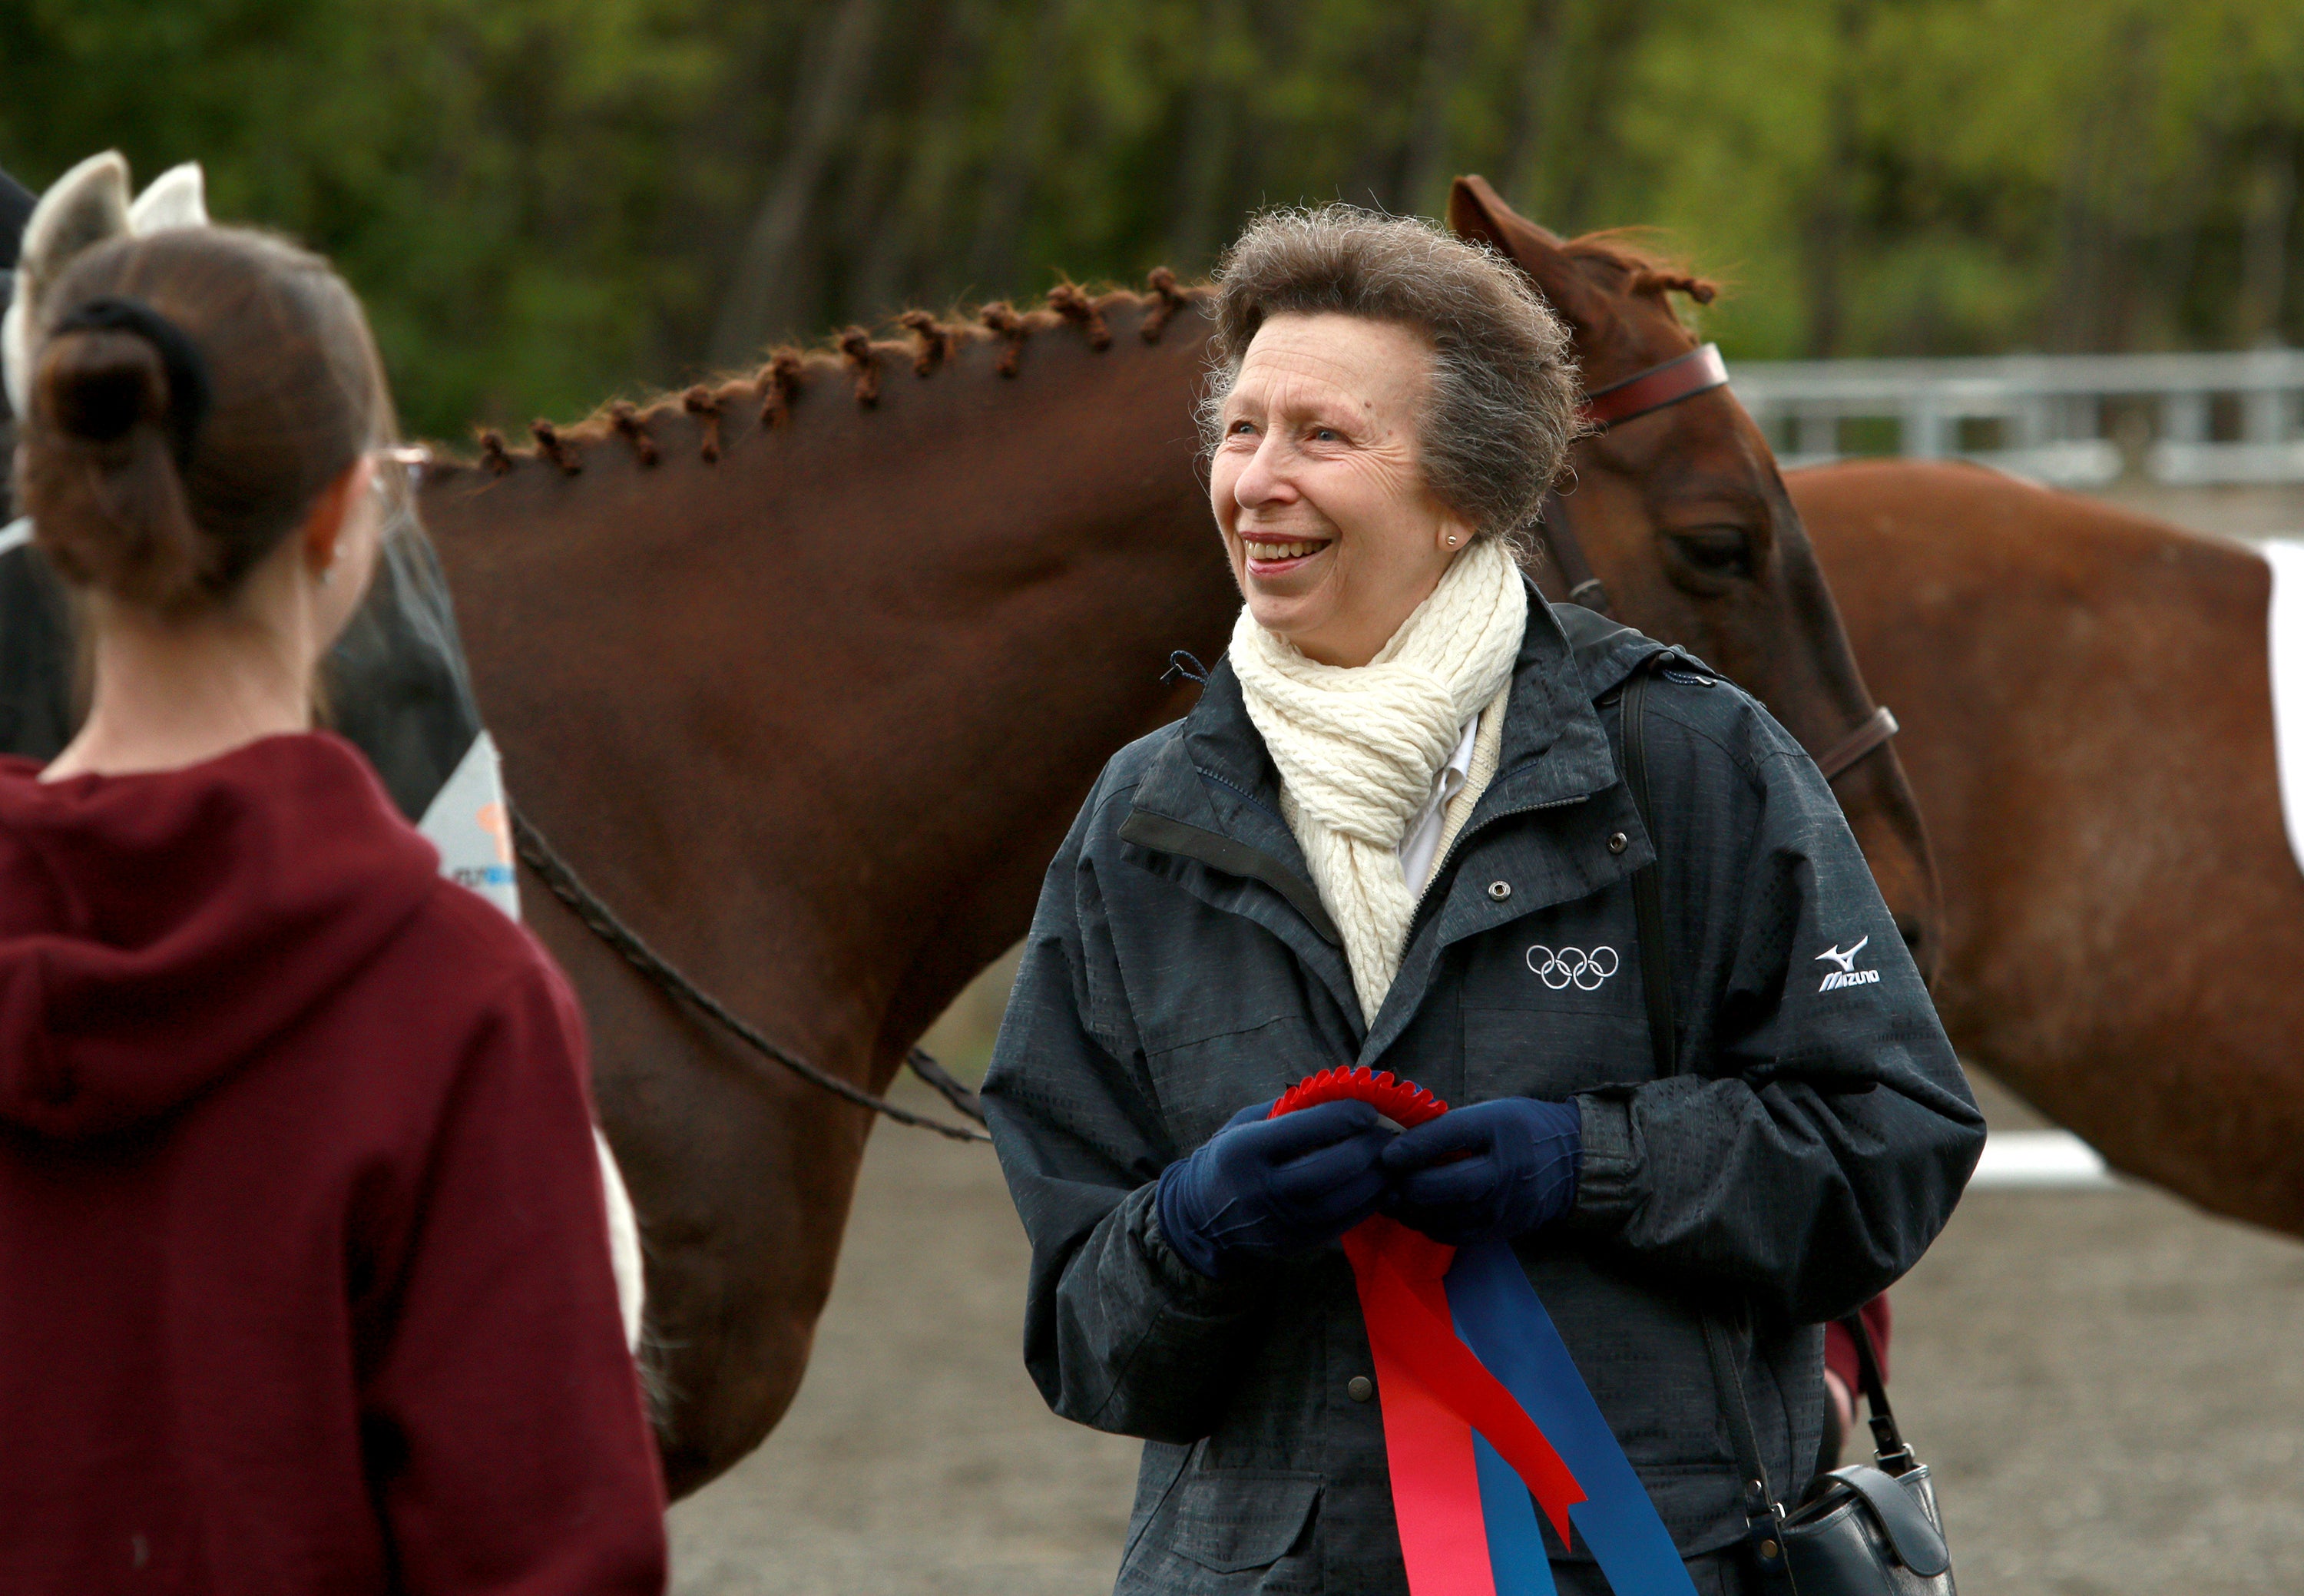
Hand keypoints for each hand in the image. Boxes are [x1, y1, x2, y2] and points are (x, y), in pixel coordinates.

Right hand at [1156, 1099, 1395, 1278]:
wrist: (1200, 1218)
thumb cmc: (1229, 1157)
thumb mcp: (1245, 1124)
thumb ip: (1289, 1109)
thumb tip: (1343, 1092)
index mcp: (1244, 1150)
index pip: (1305, 1129)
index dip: (1345, 1115)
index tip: (1369, 1108)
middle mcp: (1261, 1189)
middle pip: (1333, 1167)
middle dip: (1370, 1146)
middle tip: (1390, 1132)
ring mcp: (1280, 1223)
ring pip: (1345, 1200)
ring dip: (1379, 1176)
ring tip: (1394, 1157)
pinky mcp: (1296, 1245)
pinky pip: (1344, 1223)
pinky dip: (1370, 1202)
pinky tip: (1383, 1184)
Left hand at [1379, 1097, 1580, 1246]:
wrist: (1571, 1162)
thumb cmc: (1520, 1128)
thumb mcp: (1491, 1112)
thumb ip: (1449, 1126)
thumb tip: (1397, 1141)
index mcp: (1500, 1127)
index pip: (1450, 1136)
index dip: (1413, 1147)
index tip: (1386, 1153)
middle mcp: (1506, 1170)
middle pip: (1447, 1186)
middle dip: (1408, 1186)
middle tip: (1383, 1183)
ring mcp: (1506, 1205)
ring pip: (1447, 1217)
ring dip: (1411, 1211)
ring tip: (1390, 1200)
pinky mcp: (1502, 1230)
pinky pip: (1455, 1235)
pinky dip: (1429, 1226)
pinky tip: (1415, 1214)